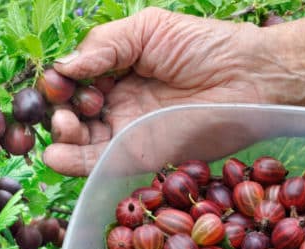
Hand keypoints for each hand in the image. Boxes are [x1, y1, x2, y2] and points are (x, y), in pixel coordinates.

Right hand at [43, 8, 270, 176]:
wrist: (250, 78)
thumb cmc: (205, 46)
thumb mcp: (148, 29)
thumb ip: (104, 44)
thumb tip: (63, 66)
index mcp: (117, 70)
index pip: (74, 80)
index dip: (60, 81)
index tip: (58, 81)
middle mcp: (118, 102)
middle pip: (72, 111)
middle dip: (59, 109)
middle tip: (66, 106)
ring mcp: (127, 131)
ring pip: (79, 139)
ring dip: (61, 135)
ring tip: (64, 124)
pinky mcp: (139, 156)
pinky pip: (99, 163)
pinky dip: (73, 163)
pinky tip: (55, 155)